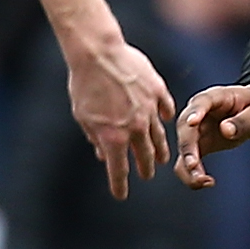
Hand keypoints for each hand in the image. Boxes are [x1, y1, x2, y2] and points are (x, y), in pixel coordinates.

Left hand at [67, 38, 173, 198]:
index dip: (119, 186)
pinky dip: (166, 116)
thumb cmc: (84, 85)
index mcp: (114, 138)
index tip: (120, 195)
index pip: (118, 171)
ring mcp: (149, 110)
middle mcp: (135, 128)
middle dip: (145, 168)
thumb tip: (103, 155)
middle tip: (146, 174)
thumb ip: (96, 137)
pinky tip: (165, 120)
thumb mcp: (84, 116)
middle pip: (144, 156)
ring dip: (160, 149)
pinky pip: (166, 108)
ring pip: (159, 135)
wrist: (98, 53)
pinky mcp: (157, 91)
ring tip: (162, 157)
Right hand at [174, 82, 249, 188]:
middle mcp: (198, 112)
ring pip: (183, 148)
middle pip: (185, 128)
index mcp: (215, 97)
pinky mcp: (197, 146)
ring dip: (187, 166)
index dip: (195, 112)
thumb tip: (226, 129)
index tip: (192, 122)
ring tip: (200, 181)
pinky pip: (187, 162)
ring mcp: (195, 130)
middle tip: (193, 165)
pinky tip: (205, 182)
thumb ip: (243, 120)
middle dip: (187, 147)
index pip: (201, 102)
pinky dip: (191, 174)